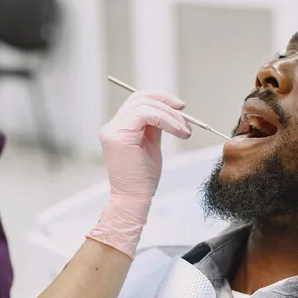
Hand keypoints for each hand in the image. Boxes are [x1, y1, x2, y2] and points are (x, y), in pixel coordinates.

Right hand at [87, 91, 191, 257]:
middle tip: (185, 115)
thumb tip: (170, 110)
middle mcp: (112, 126)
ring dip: (170, 115)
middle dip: (166, 102)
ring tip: (184, 131)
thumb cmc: (142, 179)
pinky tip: (178, 131)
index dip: (160, 99)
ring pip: (144, 105)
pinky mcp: (119, 136)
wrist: (133, 200)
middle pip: (139, 98)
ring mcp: (113, 130)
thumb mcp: (151, 145)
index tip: (181, 108)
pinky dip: (166, 120)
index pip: (137, 101)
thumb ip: (154, 126)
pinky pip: (145, 114)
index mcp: (118, 128)